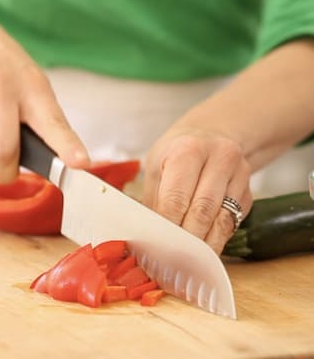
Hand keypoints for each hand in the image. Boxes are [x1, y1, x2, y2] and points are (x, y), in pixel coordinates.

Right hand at [0, 11, 89, 182]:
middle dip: (5, 171)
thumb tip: (52, 164)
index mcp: (30, 88)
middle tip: (8, 167)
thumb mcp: (32, 83)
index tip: (80, 163)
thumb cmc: (3, 67)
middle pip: (2, 152)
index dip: (66, 146)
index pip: (52, 123)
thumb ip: (42, 121)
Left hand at [142, 127, 252, 253]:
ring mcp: (239, 175)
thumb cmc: (177, 153)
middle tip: (170, 260)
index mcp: (187, 150)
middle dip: (186, 240)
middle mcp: (219, 159)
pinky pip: (231, 223)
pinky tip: (202, 251)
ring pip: (221, 221)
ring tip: (186, 262)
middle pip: (202, 211)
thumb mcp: (156, 166)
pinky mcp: (249, 193)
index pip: (176, 198)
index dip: (167, 227)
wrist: (211, 135)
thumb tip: (148, 235)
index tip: (157, 247)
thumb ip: (153, 199)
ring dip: (203, 246)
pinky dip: (215, 240)